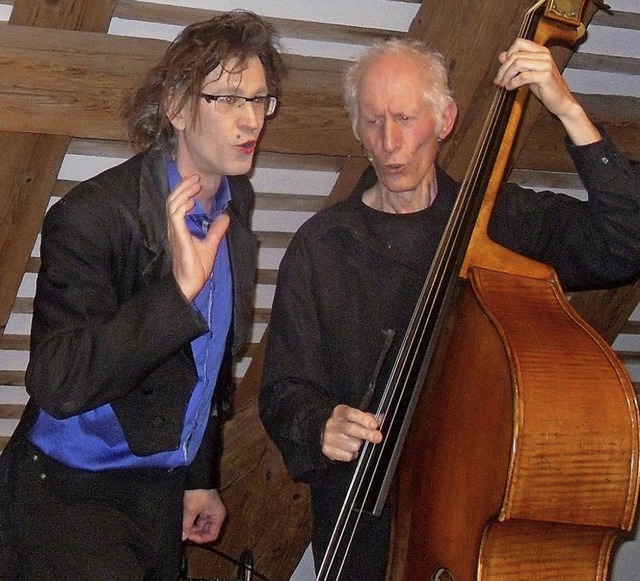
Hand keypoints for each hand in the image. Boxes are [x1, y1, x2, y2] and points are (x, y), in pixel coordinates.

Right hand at [166, 174, 229, 300]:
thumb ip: (216, 230)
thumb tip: (224, 217)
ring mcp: (174, 231)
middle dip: (183, 186)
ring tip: (194, 184)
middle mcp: (174, 227)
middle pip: (172, 200)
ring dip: (183, 193)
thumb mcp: (210, 244)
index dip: (185, 191)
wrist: (190, 282)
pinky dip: (182, 206)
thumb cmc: (196, 267)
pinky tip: (191, 202)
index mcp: (179, 228)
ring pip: (172, 205)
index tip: (197, 182)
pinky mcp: (177, 236)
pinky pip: (175, 216)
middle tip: (195, 177)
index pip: (177, 204)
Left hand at [182, 488, 226, 543]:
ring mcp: (209, 511)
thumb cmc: (198, 490)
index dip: (200, 538)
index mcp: (218, 515)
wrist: (196, 475)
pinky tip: (184, 520)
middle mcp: (215, 514)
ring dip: (191, 527)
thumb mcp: (191, 509)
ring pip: (200, 526)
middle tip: (184, 531)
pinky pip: (197, 519)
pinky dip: (191, 521)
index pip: (212, 535)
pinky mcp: (202, 507)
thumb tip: (183, 537)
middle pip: (205, 531)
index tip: (189, 536)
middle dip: (195, 533)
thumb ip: (186, 525)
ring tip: (183, 525)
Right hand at [321, 404, 381, 461]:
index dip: (364, 419)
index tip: (374, 425)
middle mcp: (333, 423)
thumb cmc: (344, 424)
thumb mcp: (354, 417)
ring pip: (351, 444)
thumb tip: (381, 419)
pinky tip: (349, 449)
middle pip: (351, 429)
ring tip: (357, 442)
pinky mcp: (327, 450)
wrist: (324, 434)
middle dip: (366, 434)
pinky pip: (347, 456)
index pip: (352, 414)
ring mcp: (328, 437)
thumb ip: (368, 417)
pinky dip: (352, 454)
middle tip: (378, 437)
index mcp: (340, 412)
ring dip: (358, 445)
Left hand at [494, 38, 599, 144]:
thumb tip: (502, 55)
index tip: (502, 69)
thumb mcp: (529, 73)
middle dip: (503, 69)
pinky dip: (513, 82)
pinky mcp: (545, 76)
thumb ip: (517, 63)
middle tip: (498, 80)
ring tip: (503, 84)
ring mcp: (545, 64)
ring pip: (518, 64)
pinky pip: (523, 76)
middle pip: (515, 55)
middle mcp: (544, 55)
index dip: (507, 55)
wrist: (561, 101)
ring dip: (506, 76)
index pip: (519, 43)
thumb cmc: (545, 88)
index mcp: (540, 51)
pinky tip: (510, 87)